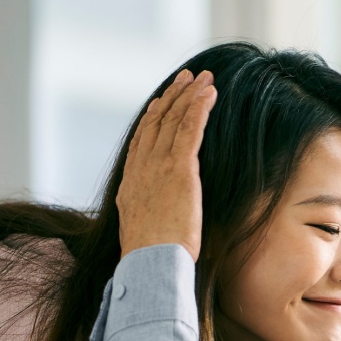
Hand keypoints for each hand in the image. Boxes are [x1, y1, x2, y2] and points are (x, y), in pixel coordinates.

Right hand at [116, 69, 217, 260]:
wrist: (151, 262)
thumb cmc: (150, 257)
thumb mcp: (143, 232)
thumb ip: (149, 217)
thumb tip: (154, 222)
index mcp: (131, 183)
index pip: (141, 141)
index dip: (152, 118)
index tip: (159, 102)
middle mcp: (141, 168)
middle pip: (156, 123)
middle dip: (172, 97)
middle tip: (185, 78)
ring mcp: (158, 166)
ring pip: (173, 120)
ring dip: (189, 95)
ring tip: (203, 78)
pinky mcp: (179, 168)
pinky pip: (189, 129)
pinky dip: (199, 108)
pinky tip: (209, 93)